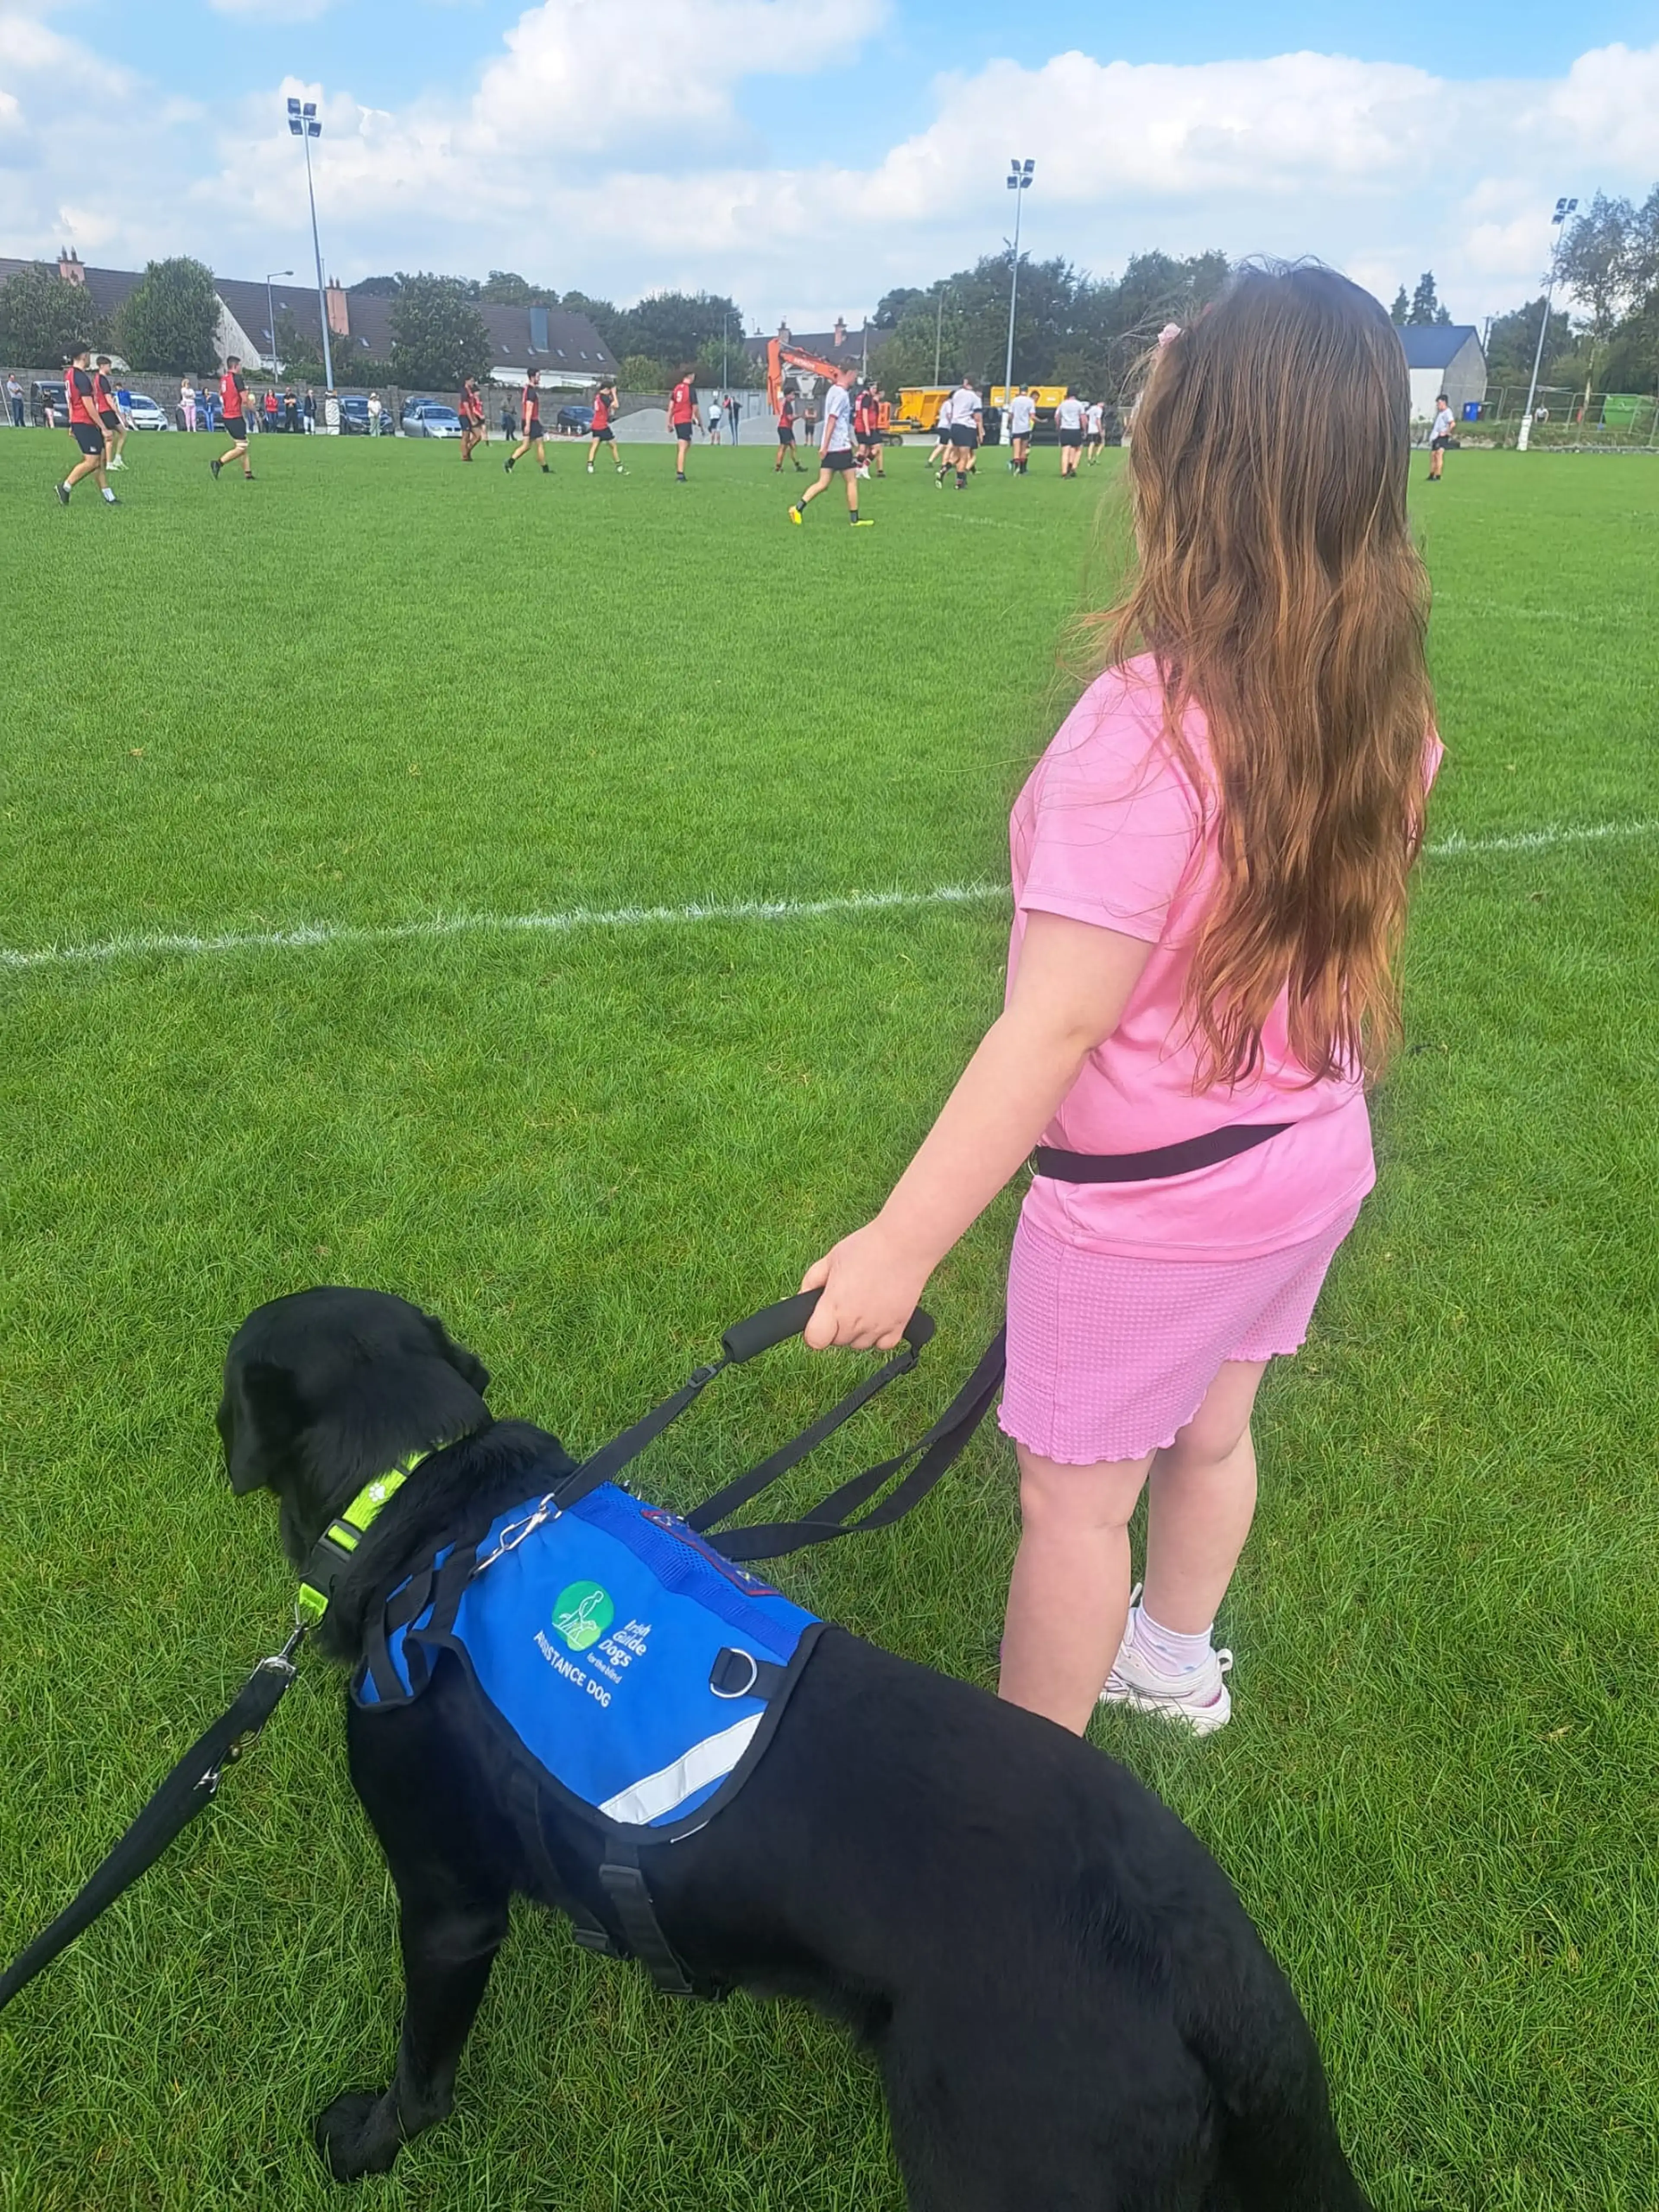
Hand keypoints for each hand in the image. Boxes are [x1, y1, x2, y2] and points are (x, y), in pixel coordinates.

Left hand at [800, 1220, 930, 1350]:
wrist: (904, 1244)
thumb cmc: (867, 1247)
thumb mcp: (830, 1259)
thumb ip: (811, 1282)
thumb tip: (802, 1299)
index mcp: (834, 1307)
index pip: (815, 1340)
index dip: (815, 1330)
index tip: (821, 1317)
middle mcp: (855, 1323)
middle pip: (837, 1341)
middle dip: (837, 1325)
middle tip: (847, 1299)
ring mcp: (878, 1327)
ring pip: (859, 1344)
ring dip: (858, 1330)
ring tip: (865, 1303)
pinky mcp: (899, 1327)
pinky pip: (883, 1345)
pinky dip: (880, 1336)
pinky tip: (880, 1315)